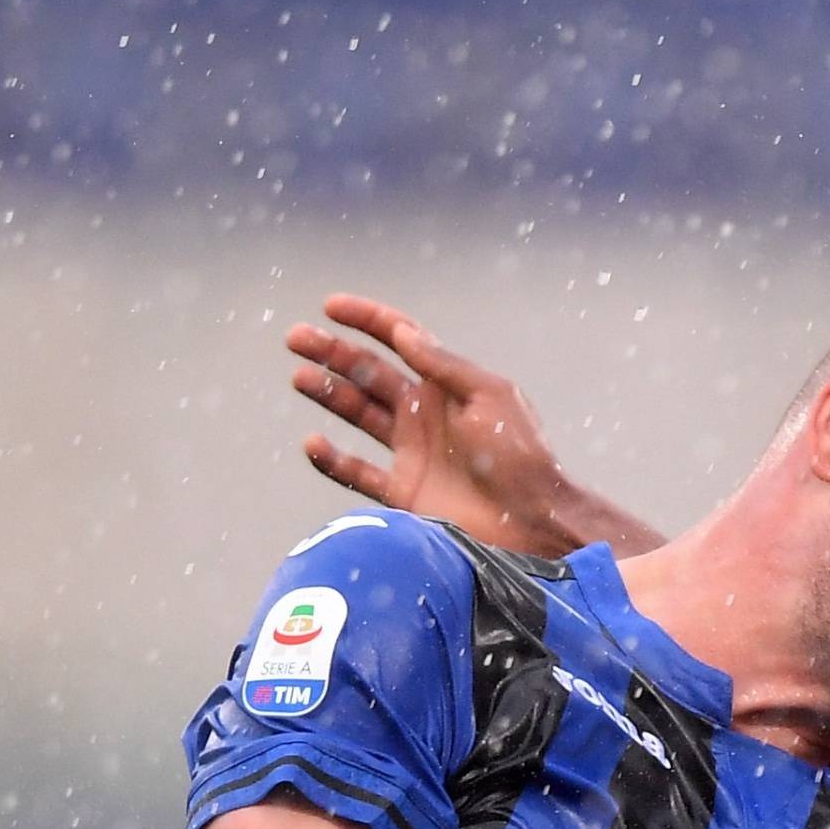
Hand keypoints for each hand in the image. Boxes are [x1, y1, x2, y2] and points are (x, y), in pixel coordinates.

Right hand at [286, 294, 582, 554]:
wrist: (534, 522)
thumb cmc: (521, 457)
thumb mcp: (489, 398)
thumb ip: (444, 365)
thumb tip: (403, 332)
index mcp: (447, 387)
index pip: (399, 341)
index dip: (366, 320)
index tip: (330, 306)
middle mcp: (424, 415)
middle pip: (368, 372)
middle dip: (331, 352)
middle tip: (295, 338)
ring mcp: (412, 453)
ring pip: (357, 414)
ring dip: (327, 393)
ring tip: (300, 377)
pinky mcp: (404, 494)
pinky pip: (357, 473)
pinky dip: (333, 460)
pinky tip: (313, 443)